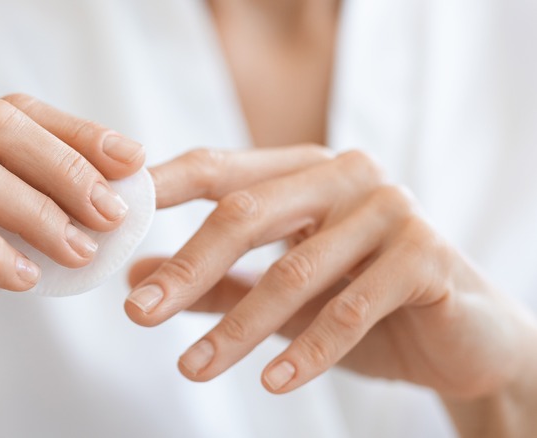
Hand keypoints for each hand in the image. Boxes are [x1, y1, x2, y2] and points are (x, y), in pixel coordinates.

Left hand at [125, 146, 536, 403]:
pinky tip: (272, 382)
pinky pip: (352, 307)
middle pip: (244, 213)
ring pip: (293, 269)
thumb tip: (135, 280)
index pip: (216, 169)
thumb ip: (213, 281)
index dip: (160, 190)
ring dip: (237, 327)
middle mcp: (344, 176)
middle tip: (138, 315)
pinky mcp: (426, 256)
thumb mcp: (279, 291)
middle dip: (186, 269)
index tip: (110, 223)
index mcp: (302, 170)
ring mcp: (389, 209)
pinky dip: (308, 350)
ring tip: (192, 369)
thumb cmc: (362, 299)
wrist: (461, 333)